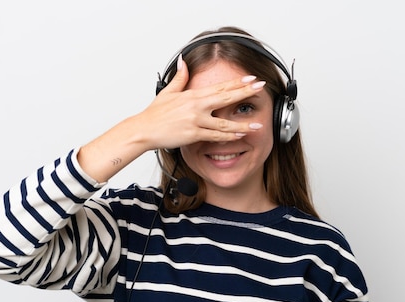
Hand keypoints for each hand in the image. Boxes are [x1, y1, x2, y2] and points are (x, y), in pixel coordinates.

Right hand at [133, 55, 265, 150]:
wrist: (144, 130)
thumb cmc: (155, 114)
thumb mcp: (167, 92)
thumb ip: (180, 77)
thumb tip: (184, 62)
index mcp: (192, 95)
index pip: (220, 86)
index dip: (237, 82)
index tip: (251, 78)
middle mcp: (196, 106)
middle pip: (226, 97)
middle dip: (245, 92)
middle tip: (260, 88)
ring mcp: (195, 121)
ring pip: (224, 123)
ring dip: (242, 124)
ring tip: (257, 125)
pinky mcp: (193, 135)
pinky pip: (215, 136)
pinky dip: (228, 136)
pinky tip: (239, 135)